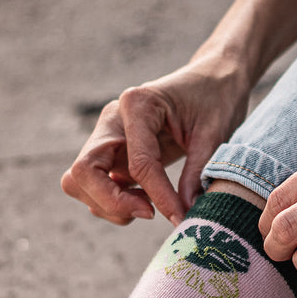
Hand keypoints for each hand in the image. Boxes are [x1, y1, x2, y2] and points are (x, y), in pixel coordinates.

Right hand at [60, 61, 250, 224]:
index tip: (181, 218)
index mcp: (138, 105)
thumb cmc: (216, 100)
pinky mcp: (111, 152)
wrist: (213, 79)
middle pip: (84, 171)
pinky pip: (96, 185)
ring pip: (80, 182)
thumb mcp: (215, 136)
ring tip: (151, 207)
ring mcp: (108, 136)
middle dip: (113, 202)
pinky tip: (146, 201)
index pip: (137, 164)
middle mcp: (113, 119)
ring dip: (110, 205)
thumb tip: (185, 216)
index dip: (158, 197)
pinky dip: (114, 202)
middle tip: (150, 214)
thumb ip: (196, 175)